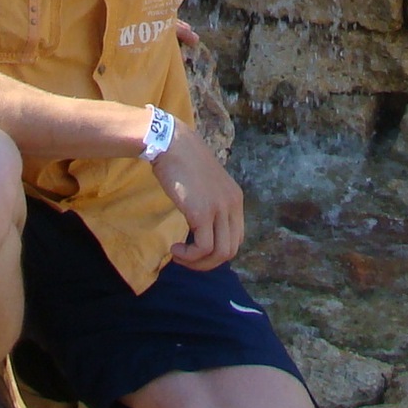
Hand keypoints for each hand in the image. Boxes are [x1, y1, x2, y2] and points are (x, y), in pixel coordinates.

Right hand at [153, 124, 243, 270]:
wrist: (170, 144)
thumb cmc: (180, 162)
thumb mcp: (204, 184)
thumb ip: (209, 203)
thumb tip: (201, 227)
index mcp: (235, 198)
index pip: (237, 237)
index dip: (217, 250)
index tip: (197, 249)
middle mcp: (233, 204)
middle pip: (231, 250)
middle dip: (208, 262)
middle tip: (187, 259)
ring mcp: (219, 209)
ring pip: (221, 253)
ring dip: (198, 263)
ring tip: (180, 256)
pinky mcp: (202, 212)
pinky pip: (203, 248)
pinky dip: (189, 256)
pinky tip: (175, 250)